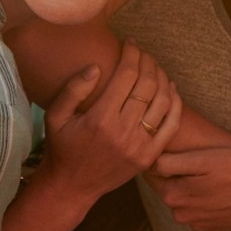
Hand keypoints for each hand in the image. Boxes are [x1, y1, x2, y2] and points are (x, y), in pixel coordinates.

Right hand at [39, 42, 182, 199]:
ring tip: (154, 66)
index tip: (130, 43)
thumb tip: (96, 67)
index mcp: (100, 118)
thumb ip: (73, 90)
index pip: (126, 75)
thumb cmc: (62, 147)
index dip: (131, 54)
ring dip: (162, 77)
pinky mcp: (149, 156)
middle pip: (147, 84)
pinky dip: (176, 102)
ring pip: (163, 100)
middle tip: (142, 52)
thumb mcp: (55, 117)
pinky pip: (172, 124)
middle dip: (147, 61)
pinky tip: (170, 87)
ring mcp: (140, 145)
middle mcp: (123, 131)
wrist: (72, 186)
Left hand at [145, 147, 230, 230]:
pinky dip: (206, 200)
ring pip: (186, 200)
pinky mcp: (213, 228)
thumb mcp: (204, 159)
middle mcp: (182, 214)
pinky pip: (201, 211)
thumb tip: (150, 161)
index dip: (161, 158)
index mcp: (174, 195)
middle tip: (197, 158)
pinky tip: (221, 189)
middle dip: (177, 175)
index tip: (172, 148)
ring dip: (192, 188)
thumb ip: (171, 163)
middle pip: (170, 188)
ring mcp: (198, 223)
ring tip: (212, 173)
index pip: (154, 174)